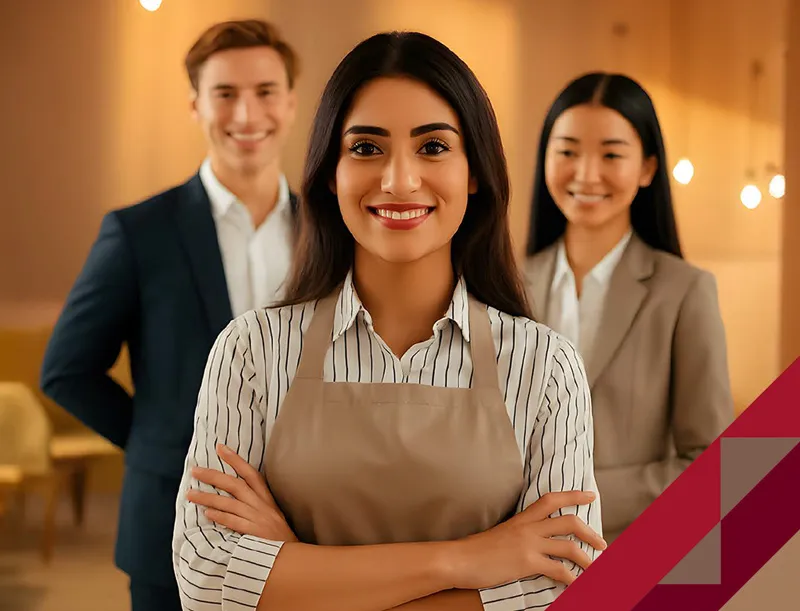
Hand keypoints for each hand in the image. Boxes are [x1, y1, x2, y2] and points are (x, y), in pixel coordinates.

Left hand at [187, 444, 297, 541]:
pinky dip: (221, 517)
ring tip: (190, 494)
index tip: (220, 448)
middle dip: (213, 476)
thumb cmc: (279, 538)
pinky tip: (207, 513)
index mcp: (267, 499)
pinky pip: (235, 522)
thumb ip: (256, 505)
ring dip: (208, 497)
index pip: (251, 474)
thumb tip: (232, 495)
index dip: (236, 460)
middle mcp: (262, 506)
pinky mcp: (255, 534)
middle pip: (236, 485)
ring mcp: (258, 519)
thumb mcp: (272, 516)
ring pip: (230, 503)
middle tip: (195, 470)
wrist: (293, 558)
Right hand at [447, 491, 605, 588]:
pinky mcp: (527, 562)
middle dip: (589, 531)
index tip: (591, 496)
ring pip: (569, 546)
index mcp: (522, 519)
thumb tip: (534, 543)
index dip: (574, 495)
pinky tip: (577, 585)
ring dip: (587, 558)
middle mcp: (528, 528)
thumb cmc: (476, 550)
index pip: (552, 500)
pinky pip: (558, 570)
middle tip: (602, 543)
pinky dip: (572, 578)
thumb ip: (519, 534)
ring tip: (596, 569)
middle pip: (568, 521)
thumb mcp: (501, 534)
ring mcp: (529, 544)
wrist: (460, 558)